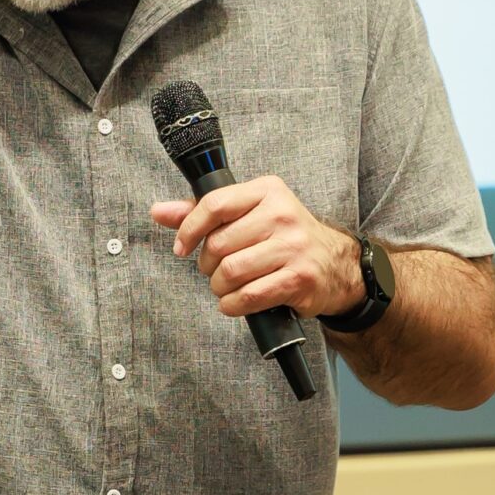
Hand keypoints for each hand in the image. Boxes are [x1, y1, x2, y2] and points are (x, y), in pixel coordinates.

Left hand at [149, 176, 364, 318]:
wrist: (335, 265)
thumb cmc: (282, 236)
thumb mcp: (247, 214)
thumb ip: (201, 212)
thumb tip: (158, 211)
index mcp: (267, 190)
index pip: (214, 204)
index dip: (189, 229)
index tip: (181, 247)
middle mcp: (282, 214)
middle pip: (219, 243)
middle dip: (207, 264)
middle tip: (214, 269)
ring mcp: (294, 247)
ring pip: (232, 271)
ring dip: (219, 286)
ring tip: (225, 286)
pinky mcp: (300, 278)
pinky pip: (250, 295)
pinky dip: (233, 304)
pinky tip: (234, 302)